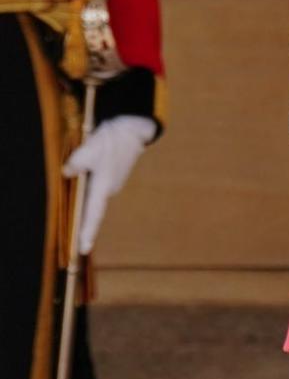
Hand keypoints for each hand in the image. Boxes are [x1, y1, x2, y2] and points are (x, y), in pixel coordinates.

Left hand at [62, 114, 156, 253]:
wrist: (132, 130)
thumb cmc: (111, 141)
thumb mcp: (90, 149)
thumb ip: (75, 163)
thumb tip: (65, 173)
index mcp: (104, 186)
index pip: (93, 213)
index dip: (87, 231)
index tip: (83, 249)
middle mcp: (108, 189)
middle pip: (92, 210)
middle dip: (84, 226)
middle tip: (78, 246)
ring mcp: (111, 184)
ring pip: (93, 199)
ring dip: (84, 209)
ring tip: (77, 226)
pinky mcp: (110, 177)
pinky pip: (96, 191)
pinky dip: (87, 196)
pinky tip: (81, 199)